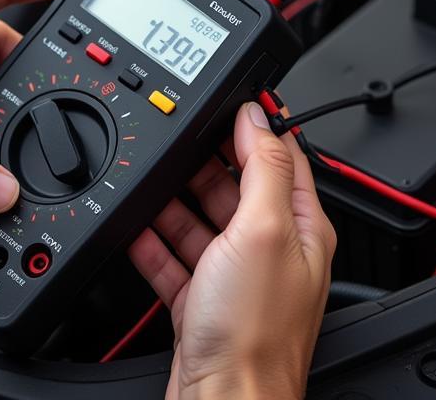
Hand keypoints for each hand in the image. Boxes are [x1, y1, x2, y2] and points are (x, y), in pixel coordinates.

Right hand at [129, 103, 335, 399]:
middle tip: (178, 138)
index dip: (258, 125)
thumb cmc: (254, 335)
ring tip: (150, 178)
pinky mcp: (201, 302)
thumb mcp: (262, 230)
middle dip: (206, 160)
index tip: (231, 100)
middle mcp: (270, 250)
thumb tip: (257, 116)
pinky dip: (154, 240)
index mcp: (300, 227)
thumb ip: (262, 167)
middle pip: (236, 185)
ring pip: (201, 219)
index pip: (284, 157)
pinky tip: (135, 226)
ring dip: (175, 199)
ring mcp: (234, 277)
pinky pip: (174, 257)